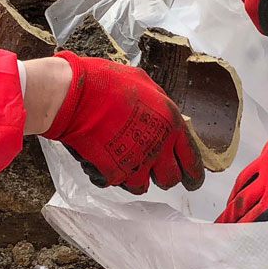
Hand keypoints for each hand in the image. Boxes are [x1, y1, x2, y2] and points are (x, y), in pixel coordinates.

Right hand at [39, 52, 203, 193]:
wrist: (75, 94)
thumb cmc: (105, 82)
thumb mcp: (143, 83)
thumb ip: (158, 103)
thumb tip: (162, 113)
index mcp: (170, 123)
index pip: (192, 160)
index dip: (192, 174)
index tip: (190, 180)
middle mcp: (158, 146)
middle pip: (170, 179)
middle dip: (160, 175)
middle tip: (149, 165)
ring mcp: (136, 162)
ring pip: (142, 186)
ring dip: (134, 175)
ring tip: (122, 159)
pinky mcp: (113, 172)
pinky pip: (117, 183)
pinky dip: (111, 175)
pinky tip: (102, 159)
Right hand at [216, 91, 267, 222]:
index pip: (254, 215)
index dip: (240, 227)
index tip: (229, 235)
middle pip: (243, 196)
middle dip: (230, 213)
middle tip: (220, 224)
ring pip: (249, 173)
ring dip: (239, 190)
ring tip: (232, 201)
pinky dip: (265, 162)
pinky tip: (264, 166)